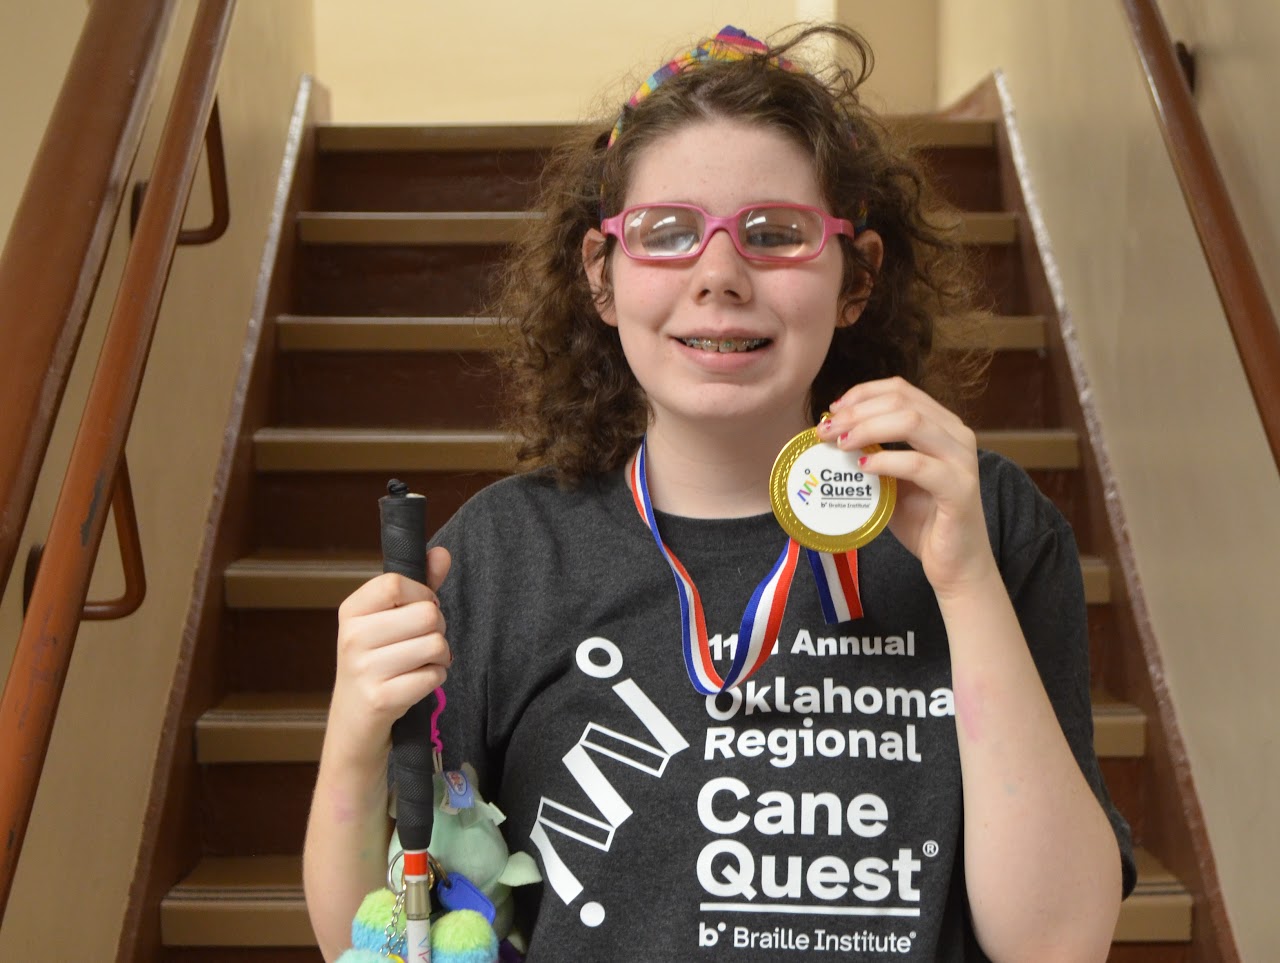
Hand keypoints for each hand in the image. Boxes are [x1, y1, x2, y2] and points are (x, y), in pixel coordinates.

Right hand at [328, 547, 452, 753]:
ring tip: (421, 664)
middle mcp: (352, 637)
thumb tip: (442, 554)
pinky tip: (417, 683)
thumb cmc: (377, 664)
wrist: (355, 723)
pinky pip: (434, 676)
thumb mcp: (389, 622)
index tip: (419, 610)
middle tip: (422, 644)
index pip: (396, 582)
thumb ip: (419, 587)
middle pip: (427, 613)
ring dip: (440, 657)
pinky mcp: (381, 698)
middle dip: (438, 629)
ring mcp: (364, 669)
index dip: (422, 594)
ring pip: (436, 645)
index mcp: (351, 611)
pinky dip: (435, 679)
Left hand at [817, 377, 995, 597]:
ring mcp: (961, 460)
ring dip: (868, 429)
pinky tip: (863, 468)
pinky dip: (887, 462)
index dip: (863, 394)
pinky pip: (920, 465)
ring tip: (841, 444)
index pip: (901, 390)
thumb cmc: (922, 520)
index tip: (833, 410)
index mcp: (941, 426)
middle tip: (826, 430)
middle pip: (902, 402)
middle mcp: (956, 435)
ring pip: (912, 423)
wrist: (954, 564)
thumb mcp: (891, 480)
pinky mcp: (960, 489)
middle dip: (857, 412)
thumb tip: (831, 438)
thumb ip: (871, 456)